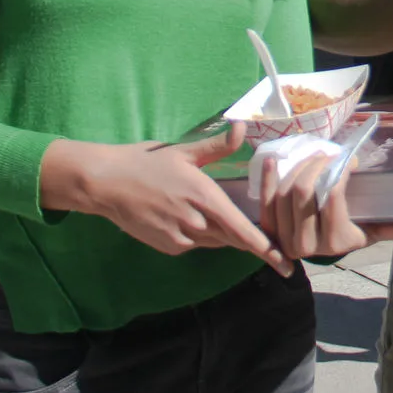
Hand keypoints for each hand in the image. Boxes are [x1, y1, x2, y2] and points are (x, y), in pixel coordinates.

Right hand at [39, 126, 291, 273]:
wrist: (105, 183)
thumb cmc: (146, 162)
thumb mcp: (184, 151)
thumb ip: (218, 145)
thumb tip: (241, 128)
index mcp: (205, 197)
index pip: (243, 231)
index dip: (266, 249)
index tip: (286, 263)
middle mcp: (196, 222)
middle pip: (233, 238)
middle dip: (250, 240)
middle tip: (269, 244)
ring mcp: (180, 238)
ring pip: (214, 241)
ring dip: (220, 231)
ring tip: (205, 210)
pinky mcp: (168, 246)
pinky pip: (194, 243)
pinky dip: (199, 233)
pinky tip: (183, 214)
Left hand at [257, 151, 392, 261]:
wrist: (326, 247)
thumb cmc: (356, 229)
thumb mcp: (379, 229)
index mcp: (337, 243)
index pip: (331, 197)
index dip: (339, 170)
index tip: (349, 160)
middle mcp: (308, 246)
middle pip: (303, 192)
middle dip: (317, 164)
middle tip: (330, 153)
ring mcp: (286, 240)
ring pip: (284, 194)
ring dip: (297, 167)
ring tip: (314, 156)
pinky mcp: (271, 233)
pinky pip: (265, 203)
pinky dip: (267, 179)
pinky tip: (275, 160)